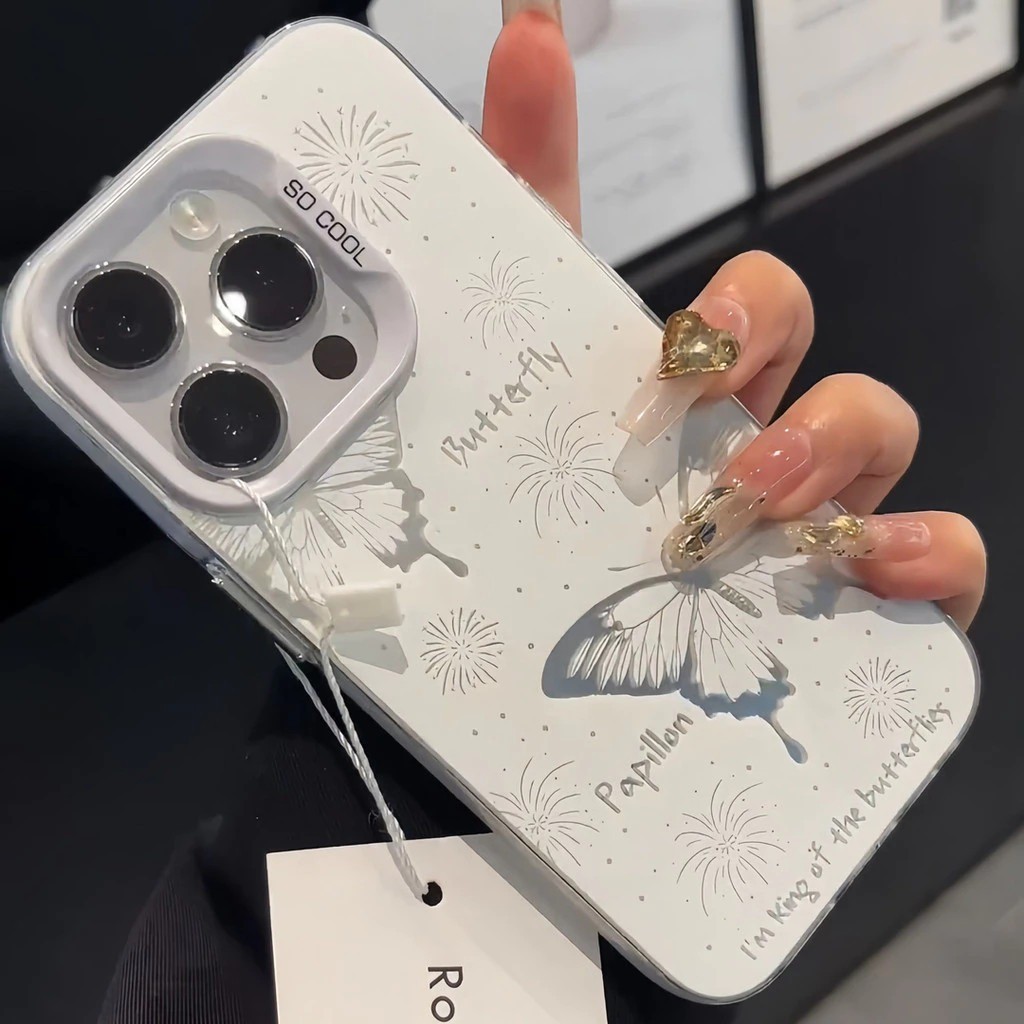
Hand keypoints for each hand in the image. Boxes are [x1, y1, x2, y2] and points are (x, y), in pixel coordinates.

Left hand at [482, 9, 985, 628]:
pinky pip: (935, 562)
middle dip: (784, 383)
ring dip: (835, 457)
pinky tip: (873, 573)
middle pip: (825, 368)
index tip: (677, 350)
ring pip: (880, 443)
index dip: (737, 307)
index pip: (749, 308)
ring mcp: (809, 520)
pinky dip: (927, 557)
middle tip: (706, 431)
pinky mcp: (851, 602)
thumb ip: (518, 208)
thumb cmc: (533, 518)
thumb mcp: (515, 367)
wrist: (526, 677)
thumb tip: (524, 36)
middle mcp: (756, 442)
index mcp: (688, 392)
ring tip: (754, 508)